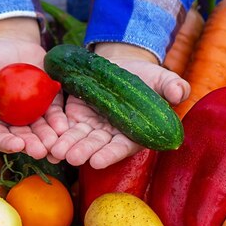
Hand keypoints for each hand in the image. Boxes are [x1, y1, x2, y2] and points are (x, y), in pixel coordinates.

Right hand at [0, 18, 68, 158]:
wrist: (11, 43)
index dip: (5, 141)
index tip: (16, 144)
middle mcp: (10, 121)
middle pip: (21, 137)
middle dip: (31, 145)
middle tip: (41, 151)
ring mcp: (31, 114)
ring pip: (40, 131)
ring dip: (48, 139)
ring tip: (56, 145)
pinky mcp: (48, 103)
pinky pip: (55, 116)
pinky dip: (60, 122)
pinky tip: (66, 127)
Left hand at [50, 43, 189, 168]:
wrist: (123, 65)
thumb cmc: (148, 77)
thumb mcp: (161, 78)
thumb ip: (171, 86)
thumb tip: (181, 92)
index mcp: (135, 133)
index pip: (122, 146)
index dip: (110, 154)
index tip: (97, 161)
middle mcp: (112, 135)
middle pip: (97, 145)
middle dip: (84, 151)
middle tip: (71, 158)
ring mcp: (93, 126)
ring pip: (78, 138)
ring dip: (66, 146)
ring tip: (54, 151)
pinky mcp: (76, 116)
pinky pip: (64, 127)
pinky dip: (55, 134)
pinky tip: (45, 143)